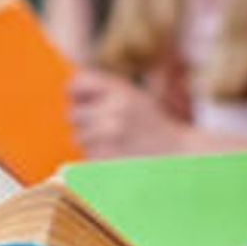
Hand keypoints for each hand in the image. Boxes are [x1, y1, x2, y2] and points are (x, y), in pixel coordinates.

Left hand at [68, 69, 189, 158]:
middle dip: (85, 122)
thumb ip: (105, 91)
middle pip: (74, 115)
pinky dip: (98, 158)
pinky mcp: (107, 160)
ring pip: (79, 138)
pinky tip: (118, 157)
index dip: (75, 93)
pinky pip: (88, 157)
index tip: (81, 100)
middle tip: (108, 128)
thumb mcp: (135, 99)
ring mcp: (110, 139)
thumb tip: (67, 91)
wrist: (179, 157)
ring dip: (92, 142)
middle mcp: (114, 112)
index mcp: (121, 92)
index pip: (77, 84)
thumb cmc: (153, 127)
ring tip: (116, 144)